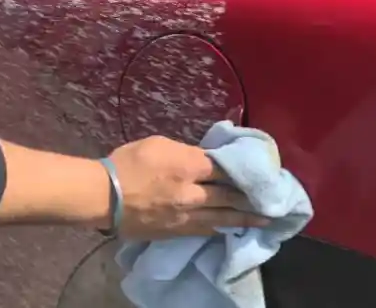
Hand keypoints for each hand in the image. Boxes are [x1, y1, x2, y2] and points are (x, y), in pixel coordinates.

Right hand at [107, 135, 267, 239]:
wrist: (102, 196)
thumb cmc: (128, 163)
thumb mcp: (160, 144)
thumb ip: (187, 151)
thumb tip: (205, 159)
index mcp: (190, 166)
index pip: (226, 169)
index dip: (245, 170)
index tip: (262, 171)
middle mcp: (193, 193)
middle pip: (231, 195)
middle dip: (253, 197)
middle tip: (274, 198)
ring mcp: (186, 215)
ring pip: (223, 217)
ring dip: (246, 218)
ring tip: (265, 219)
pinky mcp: (177, 232)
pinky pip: (206, 230)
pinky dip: (223, 228)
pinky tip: (233, 229)